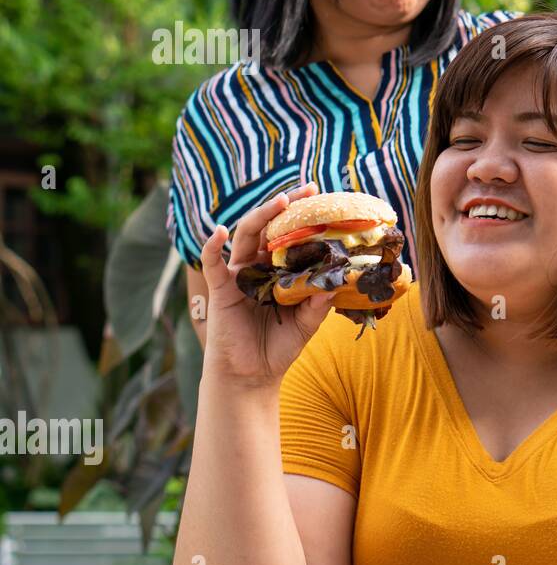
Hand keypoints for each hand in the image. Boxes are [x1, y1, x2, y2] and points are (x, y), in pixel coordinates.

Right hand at [198, 182, 335, 385]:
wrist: (251, 374)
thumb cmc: (279, 347)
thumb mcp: (307, 324)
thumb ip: (318, 304)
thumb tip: (336, 282)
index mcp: (281, 271)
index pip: (293, 237)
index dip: (306, 219)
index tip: (325, 200)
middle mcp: (259, 267)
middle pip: (270, 228)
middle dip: (287, 206)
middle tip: (308, 190)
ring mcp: (239, 275)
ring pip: (246, 236)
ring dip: (260, 215)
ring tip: (280, 202)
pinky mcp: (221, 289)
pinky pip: (213, 264)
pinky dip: (212, 247)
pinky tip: (219, 232)